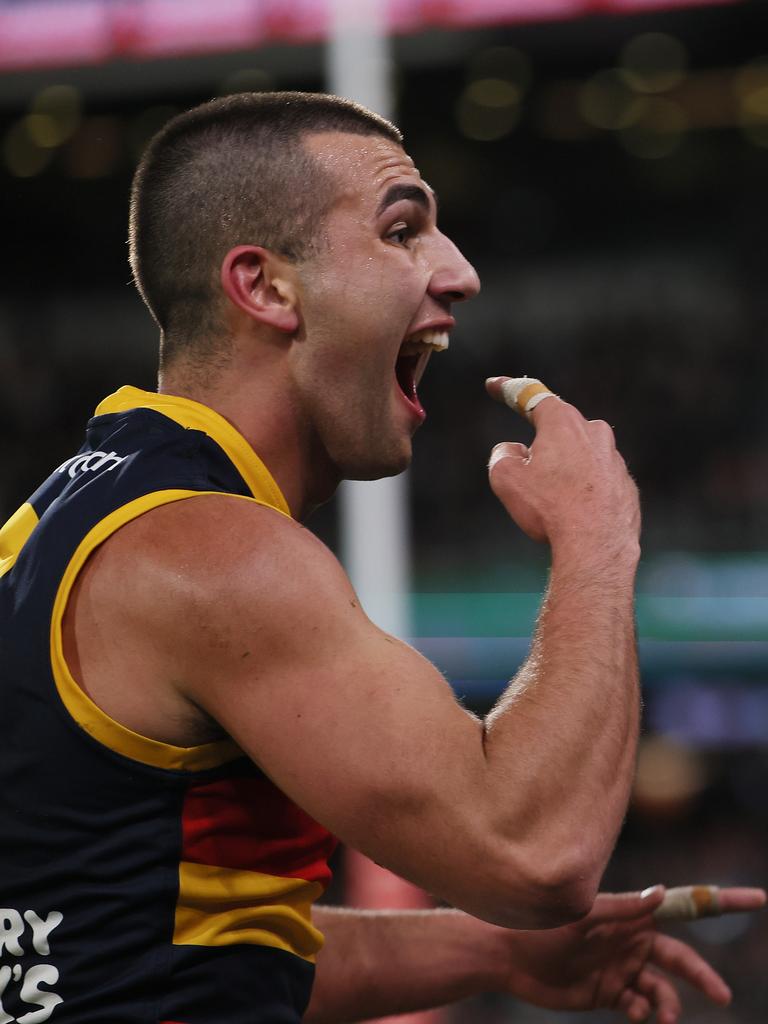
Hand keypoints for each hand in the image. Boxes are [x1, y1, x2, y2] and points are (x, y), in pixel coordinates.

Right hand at [485, 376, 639, 557]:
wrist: (596, 546)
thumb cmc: (550, 508)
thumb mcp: (506, 479)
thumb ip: (503, 455)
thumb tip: (514, 450)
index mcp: (562, 423)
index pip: (531, 396)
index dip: (508, 389)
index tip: (494, 386)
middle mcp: (594, 433)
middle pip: (559, 429)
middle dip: (541, 444)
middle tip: (526, 470)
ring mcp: (614, 460)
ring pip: (580, 457)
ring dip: (564, 472)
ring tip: (552, 505)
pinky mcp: (625, 486)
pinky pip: (597, 482)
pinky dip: (583, 492)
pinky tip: (573, 515)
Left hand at [498, 885, 765, 1022]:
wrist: (507, 957)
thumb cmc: (541, 926)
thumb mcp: (581, 915)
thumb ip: (622, 908)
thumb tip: (661, 891)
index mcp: (632, 913)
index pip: (683, 905)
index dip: (720, 902)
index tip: (758, 900)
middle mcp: (632, 939)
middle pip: (681, 957)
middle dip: (702, 975)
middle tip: (722, 995)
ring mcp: (622, 966)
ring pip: (664, 988)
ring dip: (669, 1004)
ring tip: (659, 1016)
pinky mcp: (609, 992)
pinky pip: (642, 1006)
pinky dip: (646, 1013)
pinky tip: (635, 1013)